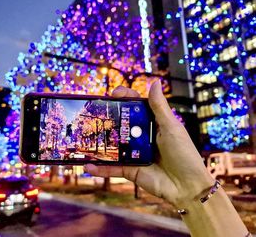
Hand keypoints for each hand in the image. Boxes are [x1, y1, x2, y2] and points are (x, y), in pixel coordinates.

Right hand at [84, 81, 213, 206]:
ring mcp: (133, 153)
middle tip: (94, 111)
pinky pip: (112, 167)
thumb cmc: (184, 154)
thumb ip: (159, 107)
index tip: (114, 93)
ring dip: (98, 142)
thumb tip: (155, 82)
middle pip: (120, 123)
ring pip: (112, 145)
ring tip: (83, 136)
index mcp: (152, 123)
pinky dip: (99, 168)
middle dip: (106, 117)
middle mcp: (140, 137)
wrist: (187, 187)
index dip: (124, 98)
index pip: (135, 106)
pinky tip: (87, 165)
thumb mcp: (172, 128)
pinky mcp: (129, 170)